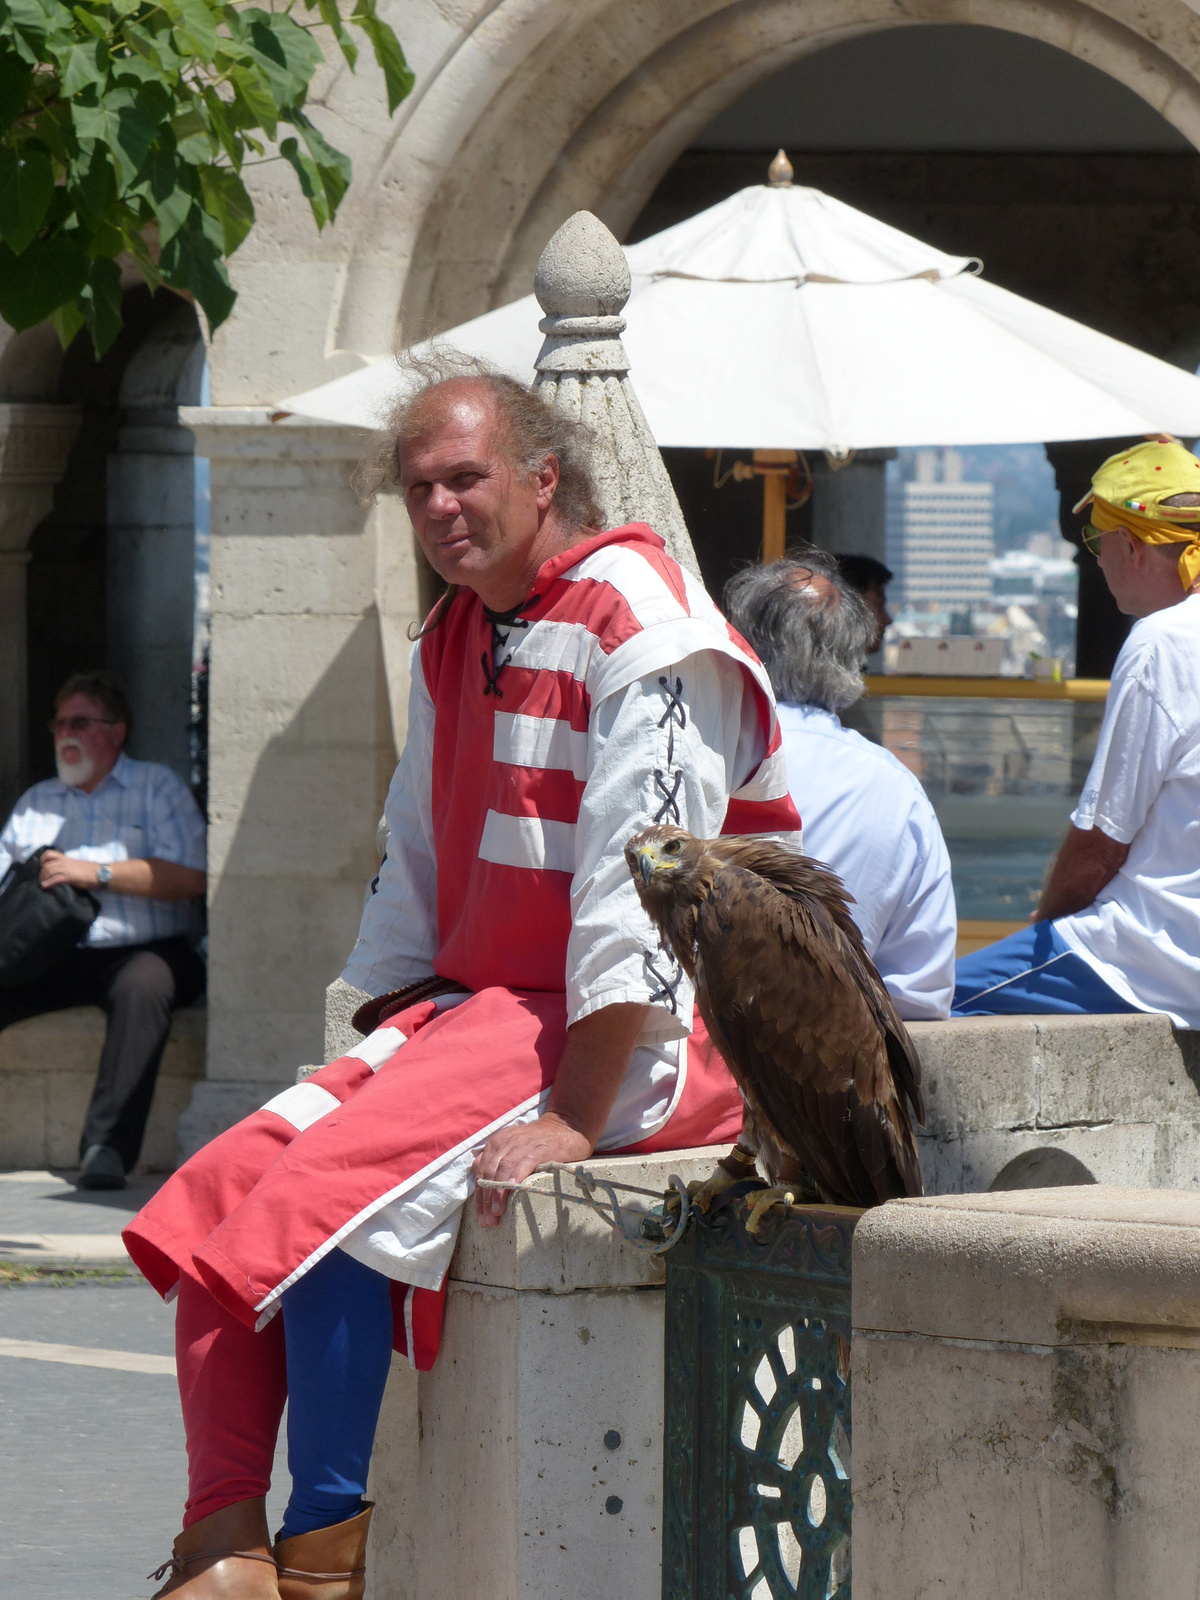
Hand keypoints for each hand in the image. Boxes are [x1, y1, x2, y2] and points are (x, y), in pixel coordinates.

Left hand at [39, 851, 100, 890]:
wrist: (100, 873)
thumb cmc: (91, 870)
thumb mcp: (76, 865)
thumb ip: (68, 866)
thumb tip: (62, 872)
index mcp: (66, 858)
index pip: (49, 854)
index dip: (43, 860)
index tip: (42, 866)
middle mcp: (64, 862)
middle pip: (46, 865)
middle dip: (42, 873)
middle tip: (42, 880)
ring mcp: (66, 869)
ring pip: (48, 871)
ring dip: (43, 878)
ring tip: (43, 884)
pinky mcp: (69, 877)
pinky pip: (55, 879)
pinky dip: (48, 883)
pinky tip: (45, 887)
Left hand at [472, 1113, 592, 1227]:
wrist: (564, 1127)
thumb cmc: (537, 1144)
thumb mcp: (512, 1149)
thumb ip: (496, 1164)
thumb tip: (482, 1190)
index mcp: (496, 1143)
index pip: (481, 1172)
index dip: (479, 1197)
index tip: (481, 1218)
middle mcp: (505, 1142)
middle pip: (489, 1172)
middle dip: (486, 1199)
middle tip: (488, 1222)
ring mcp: (522, 1144)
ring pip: (503, 1169)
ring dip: (498, 1192)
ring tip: (497, 1213)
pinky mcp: (539, 1148)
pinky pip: (524, 1163)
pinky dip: (516, 1176)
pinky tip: (513, 1190)